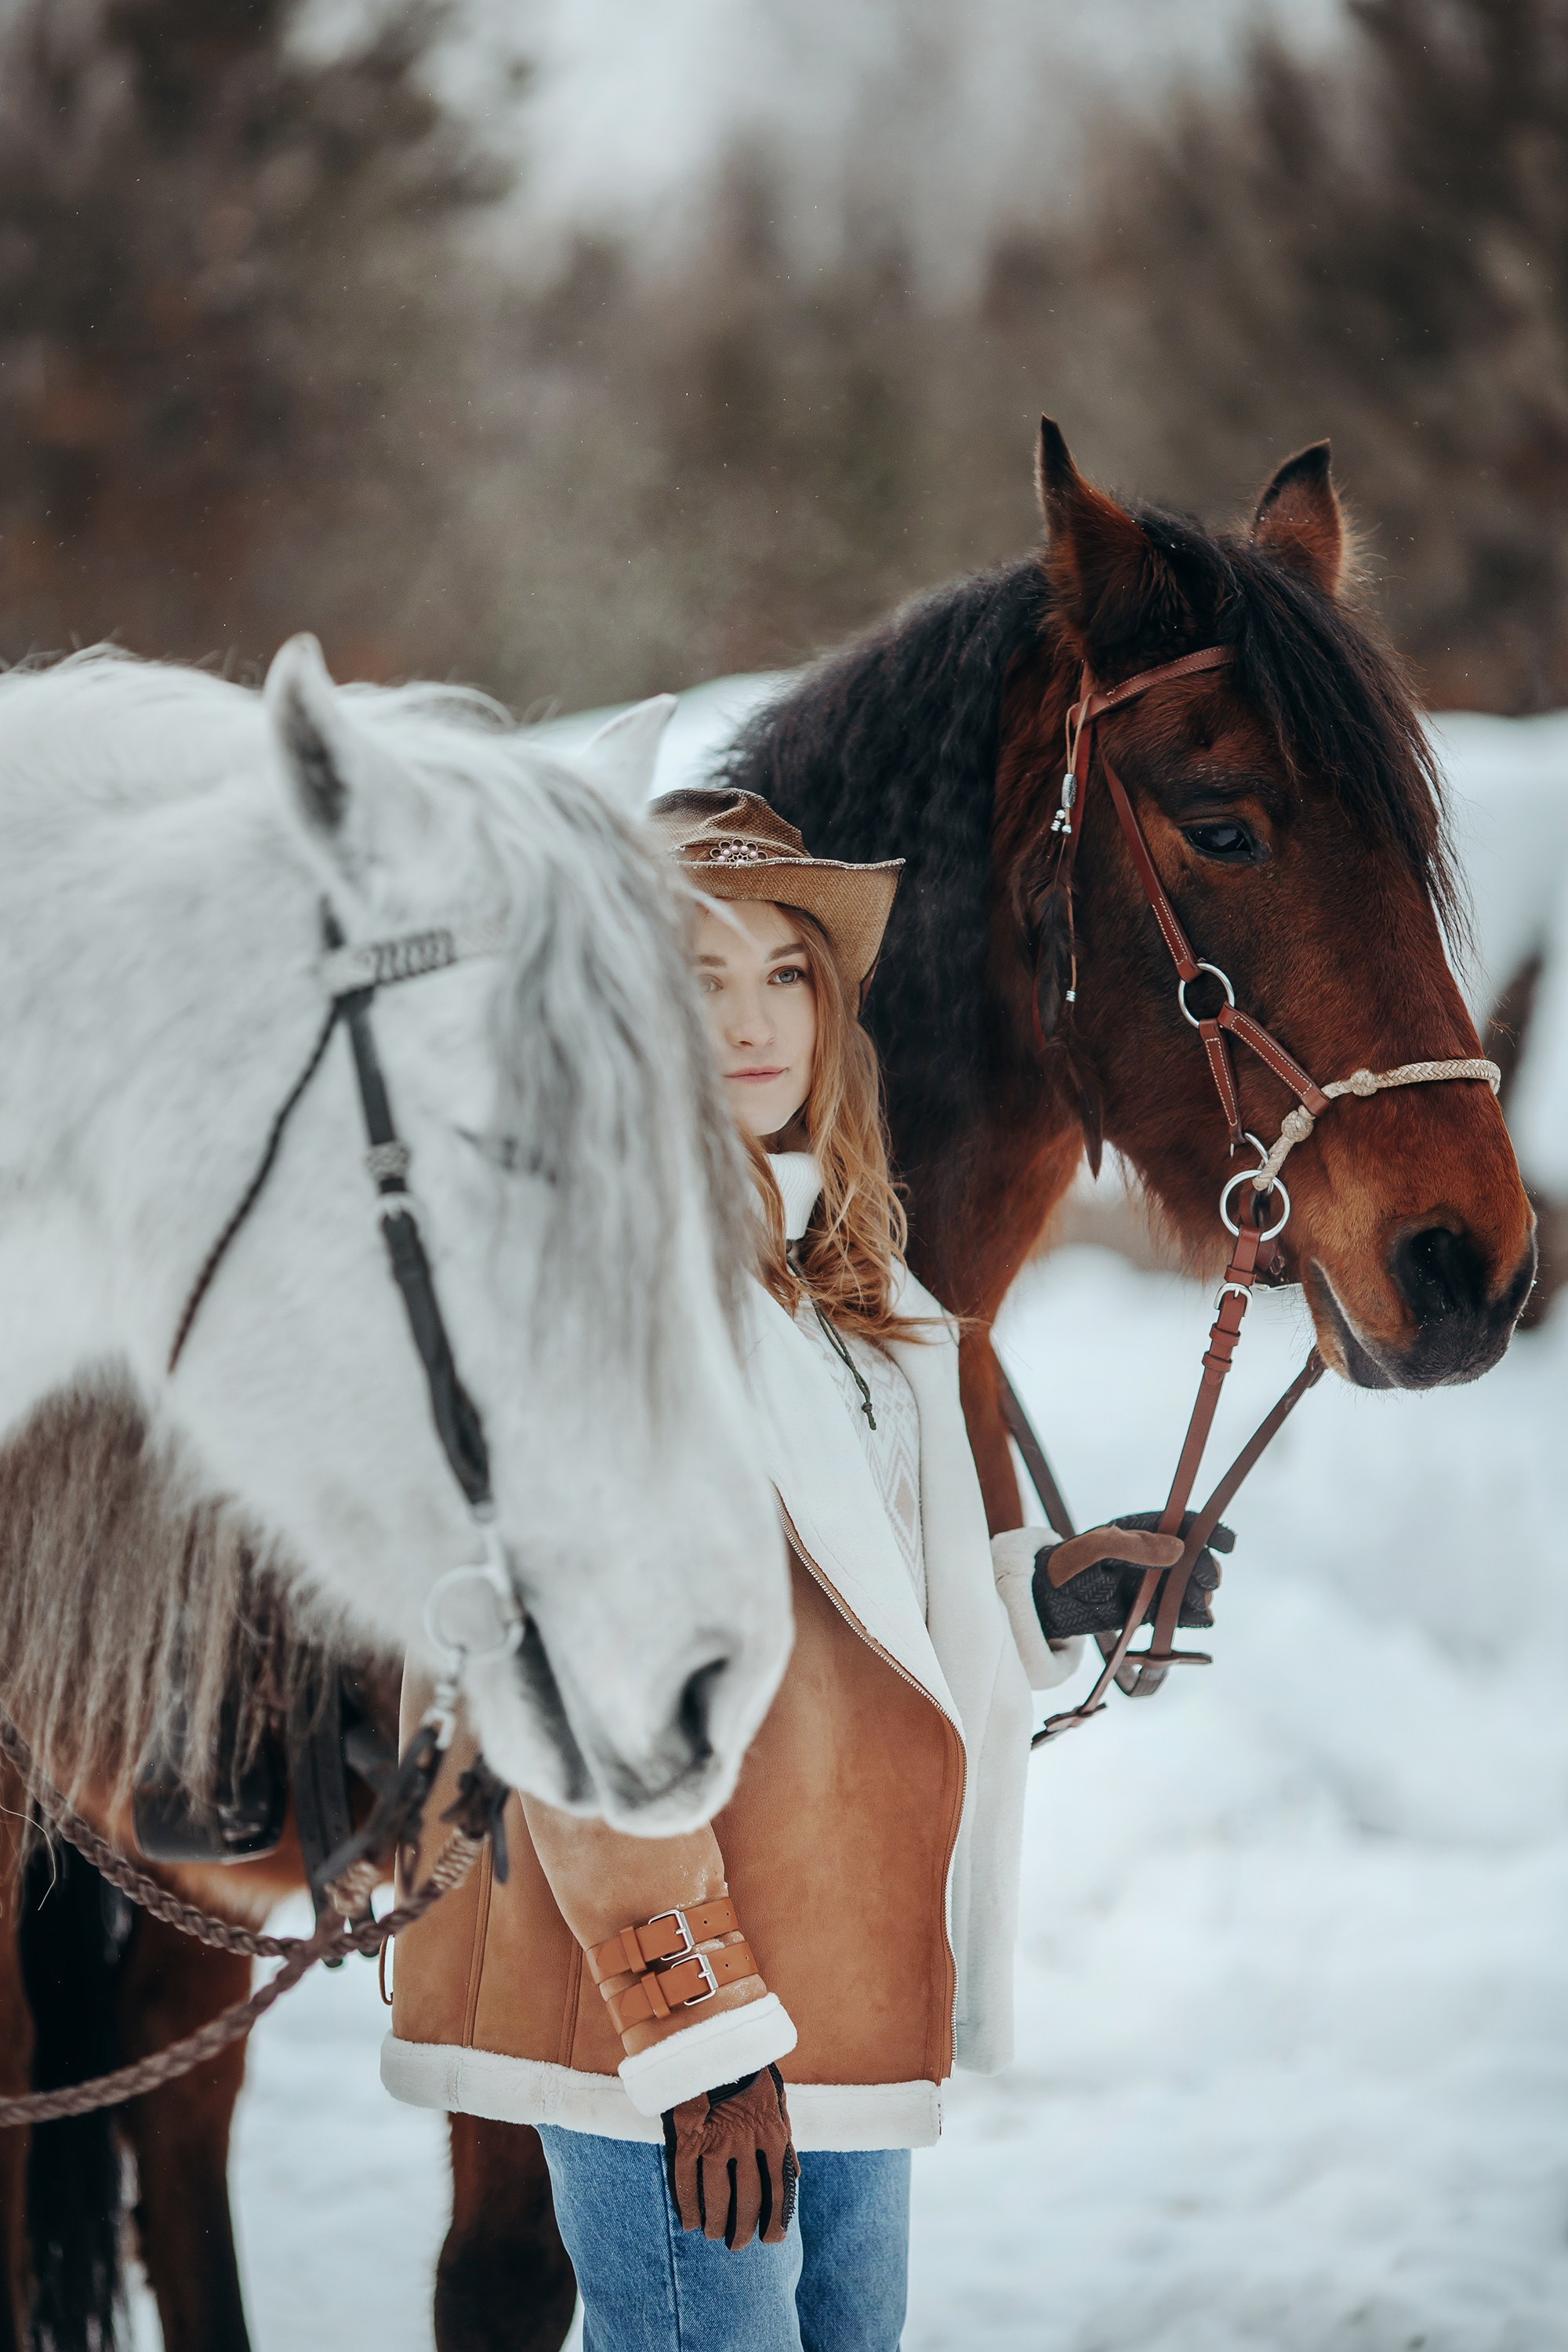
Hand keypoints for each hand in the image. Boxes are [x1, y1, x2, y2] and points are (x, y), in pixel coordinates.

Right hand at [663, 2065, 797, 2248]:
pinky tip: (689, 2222)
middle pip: (748, 2197)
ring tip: (714, 2235)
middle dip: (744, 2227)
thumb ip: (785, 2140)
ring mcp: (716, 2139)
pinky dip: (688, 2203)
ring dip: (716, 2220)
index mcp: (773, 2134)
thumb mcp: (777, 2102)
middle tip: (739, 2246)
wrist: (718, 2042)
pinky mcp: (689, 2134)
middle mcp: (746, 2142)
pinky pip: (686, 2177)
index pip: (778, 2188)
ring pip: (717, 2193)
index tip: (772, 2240)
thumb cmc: (751, 2074)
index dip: (776, 2219)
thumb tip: (795, 2175)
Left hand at [1032, 1511, 1234, 1639]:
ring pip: (1188, 1587)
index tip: (1227, 1544)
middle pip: (1193, 1558)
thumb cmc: (1068, 1566)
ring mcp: (1151, 1584)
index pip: (1183, 1523)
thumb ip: (1134, 1547)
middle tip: (1207, 1583)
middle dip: (1205, 1569)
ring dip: (1200, 1595)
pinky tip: (1199, 1619)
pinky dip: (1191, 1616)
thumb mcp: (1096, 1549)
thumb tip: (1179, 1549)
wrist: (1047, 1603)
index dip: (1209, 1530)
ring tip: (1200, 1605)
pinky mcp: (1147, 1610)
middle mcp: (1151, 1555)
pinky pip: (1176, 1612)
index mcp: (1141, 1530)